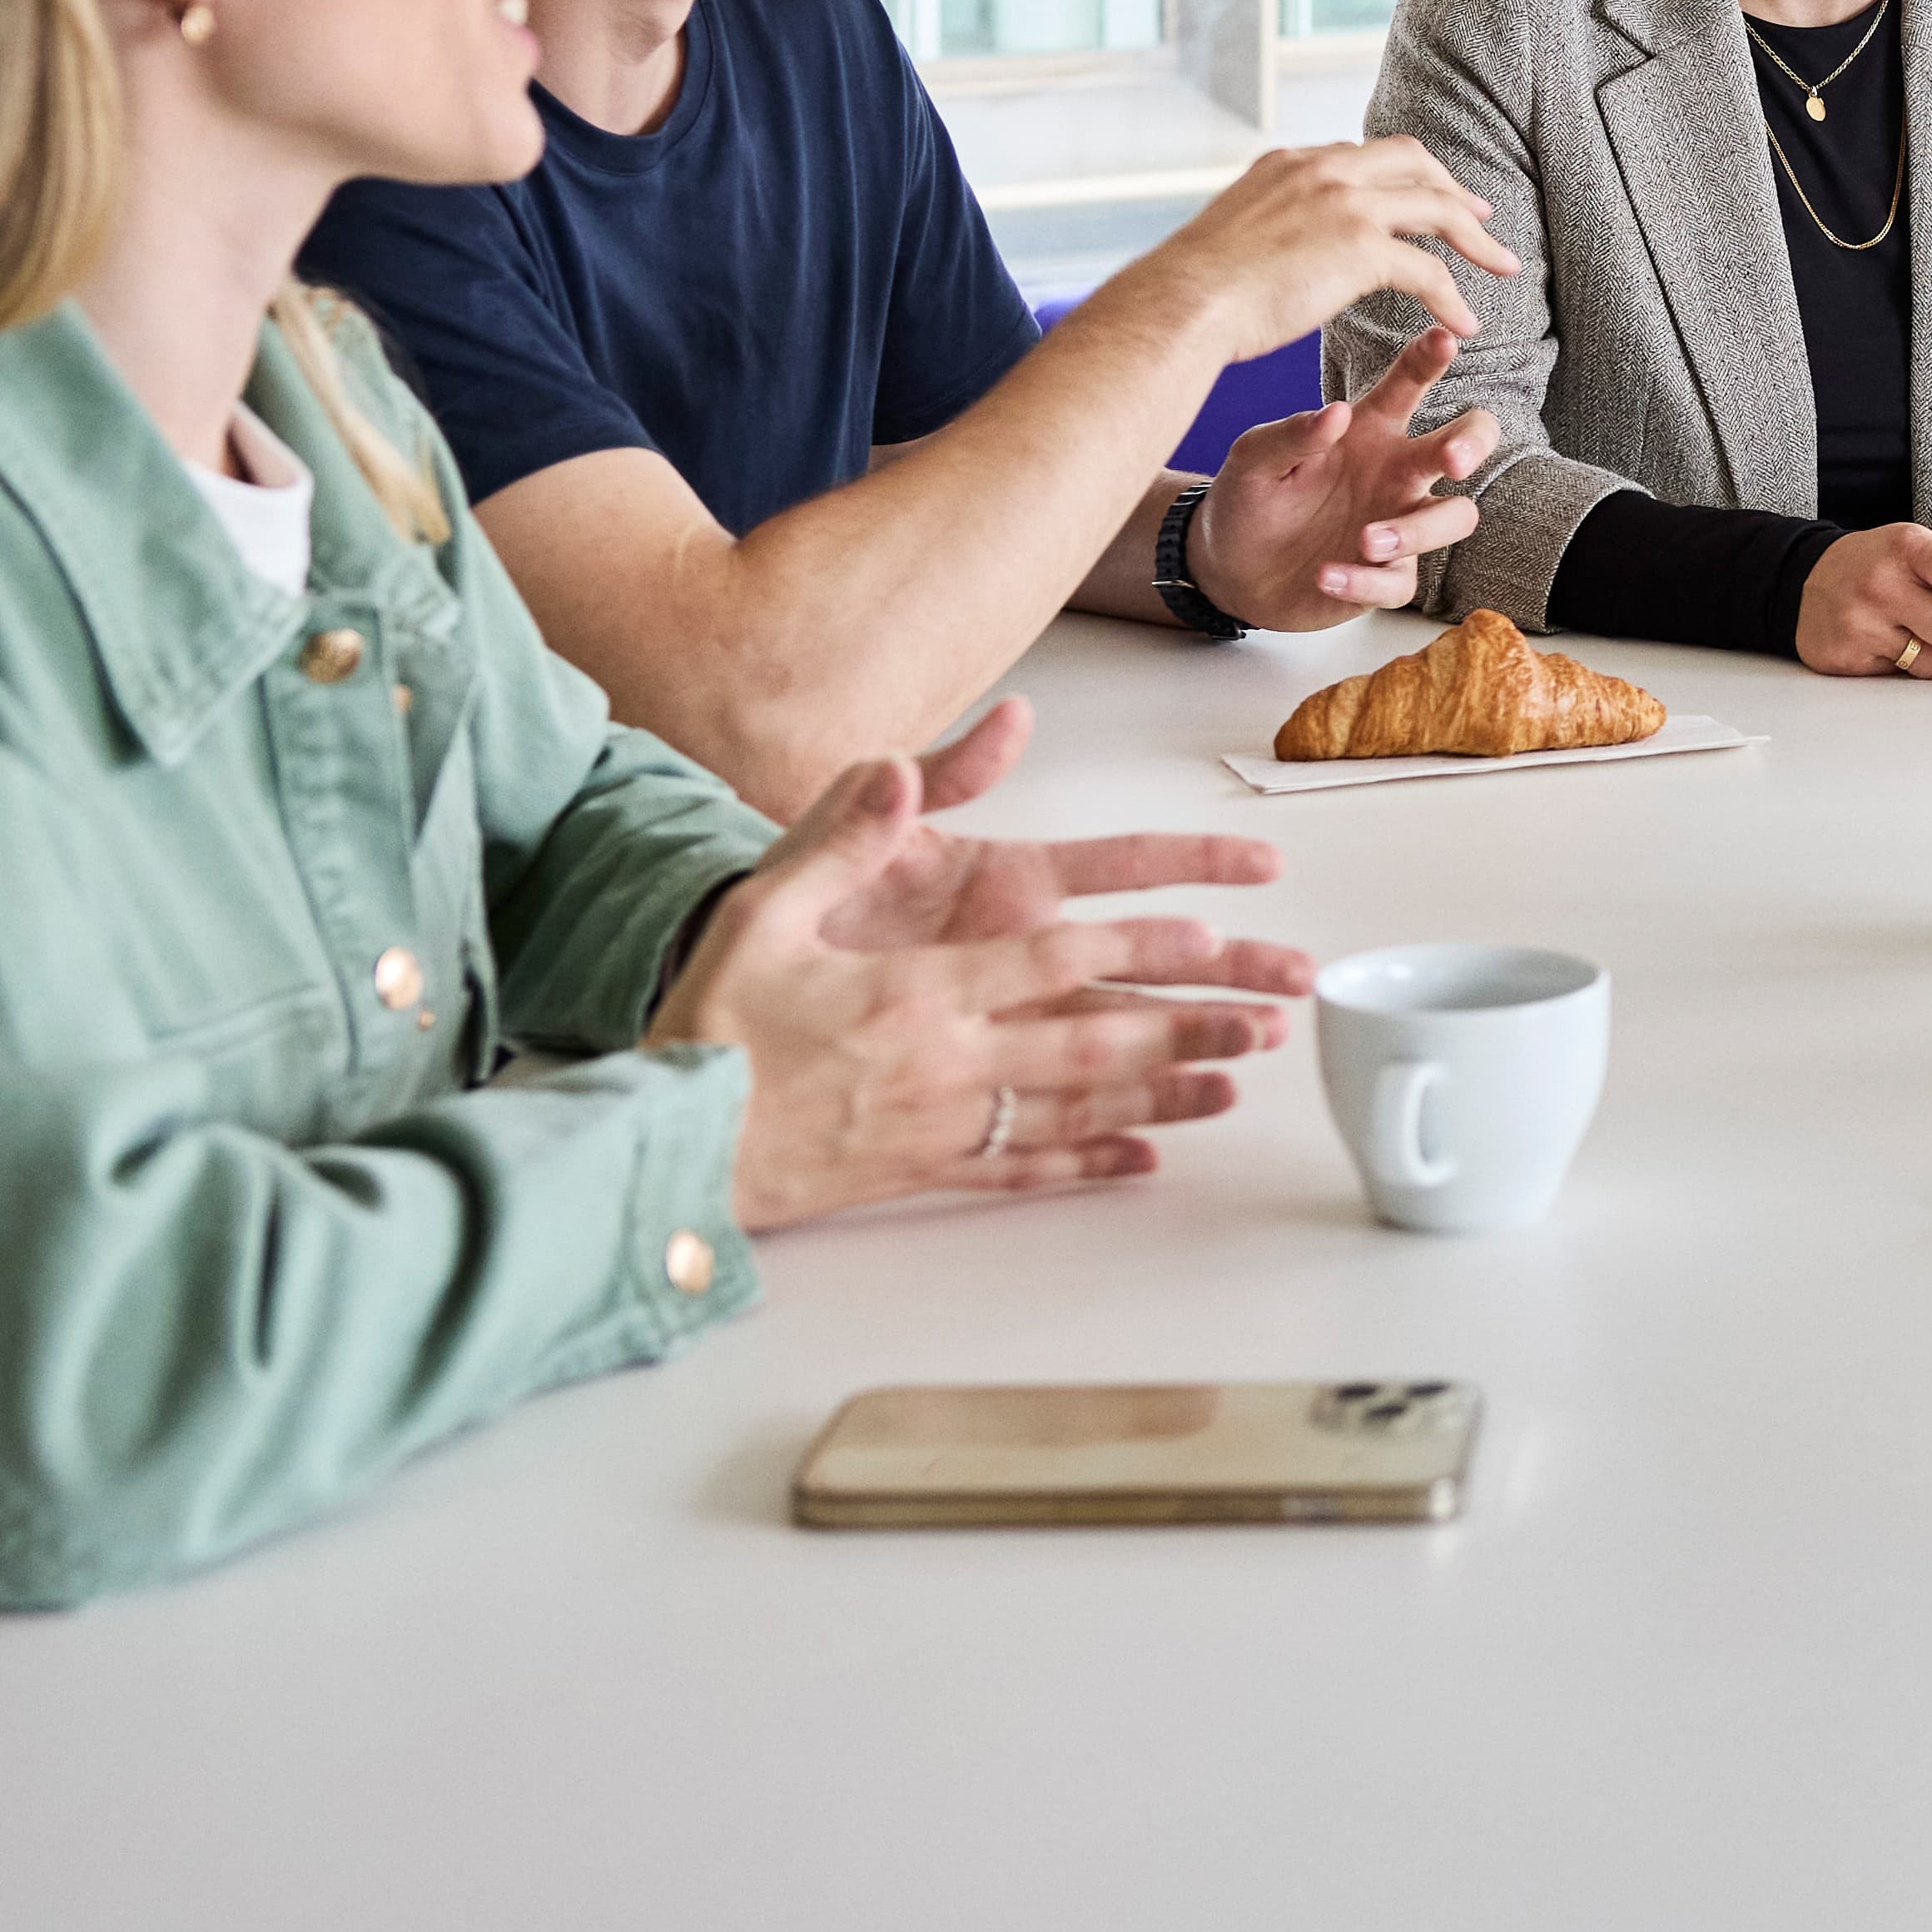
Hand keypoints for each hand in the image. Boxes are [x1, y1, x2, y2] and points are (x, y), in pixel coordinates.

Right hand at [649, 701, 1315, 1228]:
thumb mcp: (765, 907)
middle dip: (1186, 1027)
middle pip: (1091, 1039)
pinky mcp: (923, 1170)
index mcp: (919, 989)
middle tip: (1266, 1021)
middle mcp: (947, 1059)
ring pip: (1076, 1107)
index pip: (1053, 958)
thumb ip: (842, 833)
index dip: (1136, 946)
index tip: (1208, 935)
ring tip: (1235, 1088)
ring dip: (1161, 1095)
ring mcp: (942, 1122)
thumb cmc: (711, 1016)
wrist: (665, 1139)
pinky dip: (1088, 1162)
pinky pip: (1024, 1167)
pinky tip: (1145, 1160)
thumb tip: (896, 761)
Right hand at [1116, 140, 1515, 358]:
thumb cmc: (1193, 289)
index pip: (1362, 154)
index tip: (1422, 192)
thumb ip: (1266, 227)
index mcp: (1289, 162)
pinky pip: (1428, 269)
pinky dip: (1453, 295)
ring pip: (1436, 207)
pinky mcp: (1360, 246)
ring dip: (1475, 238)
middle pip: (1413, 161)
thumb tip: (1269, 251)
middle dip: (1452, 187)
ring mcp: (1344, 202)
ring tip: (1502, 266)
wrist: (1182, 303)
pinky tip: (1466, 322)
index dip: (1402, 173)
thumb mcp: (1231, 234)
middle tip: (1480, 214)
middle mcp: (1321, 168)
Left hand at [1184, 327, 1498, 626]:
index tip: (1445, 339)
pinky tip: (1326, 576)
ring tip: (1366, 541)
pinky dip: (1365, 581)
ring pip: (1455, 518)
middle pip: (1466, 443)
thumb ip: (1291, 435)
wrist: (1229, 571)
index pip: (1408, 386)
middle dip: (1472, 443)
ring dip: (1418, 530)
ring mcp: (1397, 524)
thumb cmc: (1249, 500)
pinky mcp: (1385, 576)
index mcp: (1368, 431)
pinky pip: (1400, 581)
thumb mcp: (1252, 460)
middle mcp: (1394, 473)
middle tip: (1452, 459)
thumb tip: (1338, 413)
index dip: (1429, 360)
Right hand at [1799, 524, 1931, 680]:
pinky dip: (1913, 666)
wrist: (1806, 580)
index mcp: (1909, 547)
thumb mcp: (1916, 545)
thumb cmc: (1874, 564)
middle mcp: (1884, 584)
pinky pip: (1908, 678)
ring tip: (1927, 634)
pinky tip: (1897, 644)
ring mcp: (1863, 624)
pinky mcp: (1849, 659)